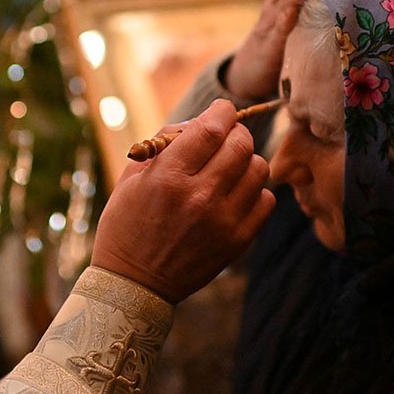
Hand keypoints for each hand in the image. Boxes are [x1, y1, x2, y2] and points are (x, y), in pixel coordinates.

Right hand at [91, 99, 274, 302]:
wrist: (134, 283)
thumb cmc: (126, 224)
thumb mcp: (132, 177)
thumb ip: (165, 143)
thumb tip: (202, 121)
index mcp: (168, 177)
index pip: (212, 128)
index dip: (222, 111)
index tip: (222, 110)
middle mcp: (199, 197)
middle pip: (241, 144)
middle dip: (235, 132)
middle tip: (225, 138)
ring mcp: (223, 221)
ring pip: (259, 169)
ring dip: (247, 161)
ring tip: (229, 169)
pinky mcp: (237, 242)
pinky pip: (267, 201)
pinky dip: (255, 191)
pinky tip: (235, 195)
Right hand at [224, 0, 309, 99]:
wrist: (247, 77)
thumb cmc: (279, 47)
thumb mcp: (293, 24)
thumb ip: (310, 7)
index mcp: (280, 2)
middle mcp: (273, 10)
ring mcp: (270, 28)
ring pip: (281, 3)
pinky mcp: (270, 49)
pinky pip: (279, 33)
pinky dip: (285, 21)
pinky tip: (291, 12)